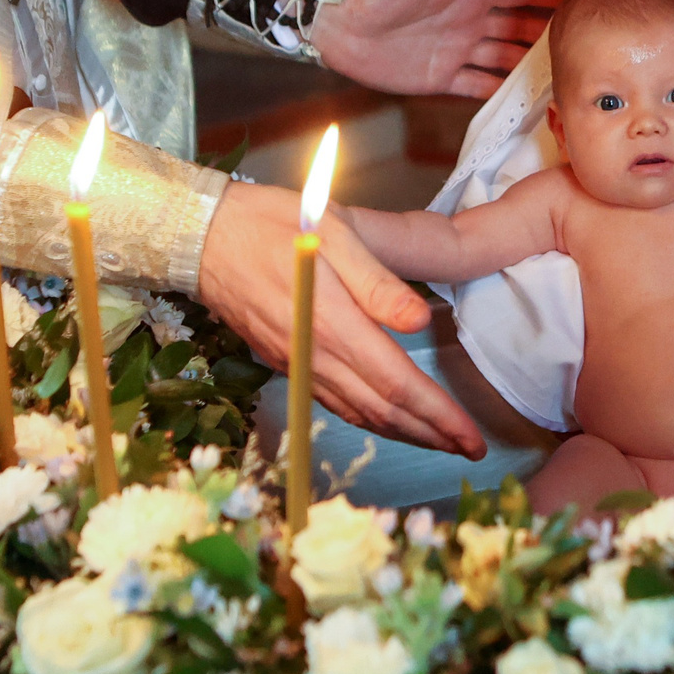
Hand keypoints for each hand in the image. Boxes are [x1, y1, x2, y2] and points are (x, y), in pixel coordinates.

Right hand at [196, 182, 486, 457]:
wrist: (203, 236)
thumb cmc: (274, 223)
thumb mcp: (336, 232)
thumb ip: (379, 282)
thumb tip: (421, 323)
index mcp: (334, 324)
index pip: (397, 385)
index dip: (439, 417)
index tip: (471, 439)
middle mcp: (315, 355)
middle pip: (382, 411)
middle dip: (431, 435)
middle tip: (470, 450)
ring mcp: (297, 363)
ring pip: (358, 414)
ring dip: (402, 433)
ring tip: (439, 442)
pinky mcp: (285, 362)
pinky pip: (333, 404)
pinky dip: (368, 419)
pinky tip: (386, 421)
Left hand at [309, 0, 571, 97]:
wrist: (339, 26)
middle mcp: (468, 19)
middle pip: (518, 27)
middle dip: (548, 33)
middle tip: (583, 45)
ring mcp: (456, 49)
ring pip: (504, 58)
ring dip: (530, 65)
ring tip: (563, 76)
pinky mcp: (441, 77)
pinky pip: (479, 86)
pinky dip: (501, 92)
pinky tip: (525, 102)